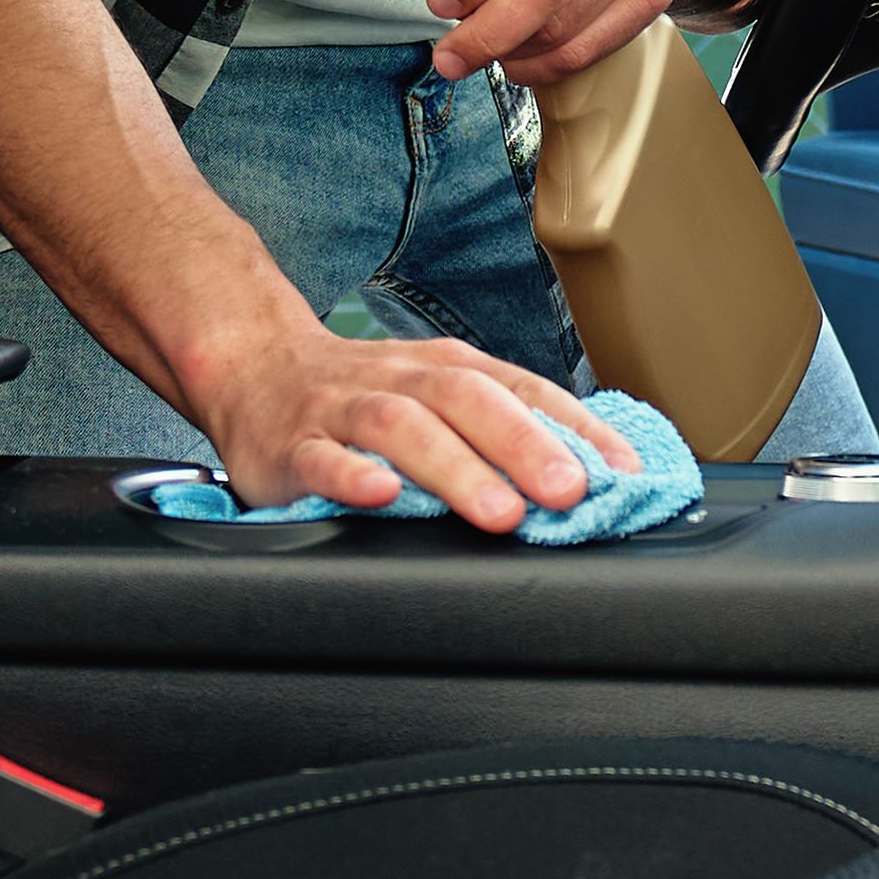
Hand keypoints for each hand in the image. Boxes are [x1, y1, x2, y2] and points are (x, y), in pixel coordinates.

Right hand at [192, 314, 649, 530]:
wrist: (254, 367)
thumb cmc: (365, 394)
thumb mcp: (437, 395)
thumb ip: (502, 425)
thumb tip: (590, 472)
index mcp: (446, 368)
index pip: (523, 389)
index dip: (576, 427)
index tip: (623, 470)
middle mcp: (400, 381)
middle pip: (468, 400)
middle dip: (525, 445)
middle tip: (569, 492)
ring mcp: (343, 410)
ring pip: (401, 426)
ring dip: (455, 467)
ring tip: (498, 511)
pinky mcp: (291, 447)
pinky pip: (321, 458)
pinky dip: (351, 475)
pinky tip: (380, 494)